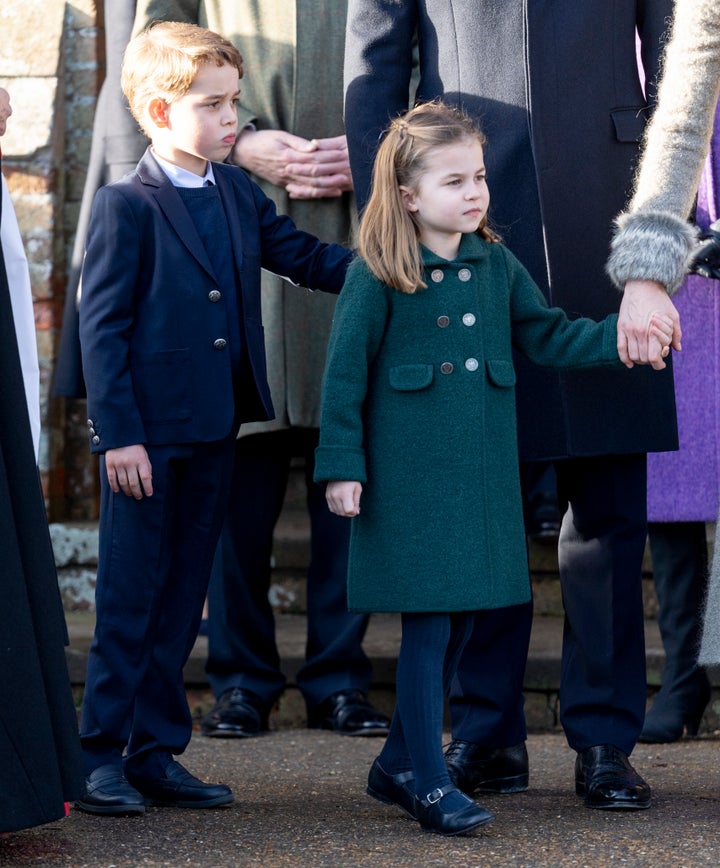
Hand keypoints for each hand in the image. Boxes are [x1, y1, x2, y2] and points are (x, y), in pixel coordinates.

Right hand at [105, 444, 152, 498]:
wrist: (119, 436)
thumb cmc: (135, 448)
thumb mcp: (144, 455)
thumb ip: (147, 467)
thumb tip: (149, 481)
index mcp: (140, 460)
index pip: (145, 477)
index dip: (147, 487)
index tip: (149, 494)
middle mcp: (130, 463)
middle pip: (134, 482)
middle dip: (137, 492)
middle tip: (139, 497)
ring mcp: (119, 464)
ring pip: (123, 482)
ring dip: (127, 491)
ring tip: (130, 494)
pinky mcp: (110, 464)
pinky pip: (112, 479)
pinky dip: (115, 486)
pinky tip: (118, 490)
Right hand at [232, 129, 351, 197]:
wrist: (245, 152)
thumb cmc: (263, 140)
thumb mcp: (280, 136)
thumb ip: (298, 142)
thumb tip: (315, 146)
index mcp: (289, 157)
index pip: (313, 161)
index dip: (328, 161)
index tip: (342, 160)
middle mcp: (288, 172)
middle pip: (313, 178)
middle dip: (331, 180)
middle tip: (346, 178)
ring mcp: (286, 181)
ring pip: (309, 188)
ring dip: (325, 190)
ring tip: (340, 189)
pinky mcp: (284, 184)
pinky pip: (301, 193)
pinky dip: (313, 195)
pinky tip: (324, 194)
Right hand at [326, 480, 361, 515]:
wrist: (340, 470)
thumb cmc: (352, 479)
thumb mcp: (357, 489)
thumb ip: (356, 502)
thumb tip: (356, 513)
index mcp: (345, 493)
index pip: (348, 510)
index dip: (354, 512)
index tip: (357, 508)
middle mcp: (336, 496)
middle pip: (342, 513)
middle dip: (349, 514)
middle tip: (354, 509)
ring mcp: (330, 496)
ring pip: (337, 512)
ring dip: (344, 512)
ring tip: (349, 506)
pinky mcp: (327, 496)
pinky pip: (332, 508)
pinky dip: (338, 510)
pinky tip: (342, 505)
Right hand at [617, 279, 681, 369]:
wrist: (643, 285)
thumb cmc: (659, 299)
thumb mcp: (673, 315)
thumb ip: (676, 333)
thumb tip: (677, 348)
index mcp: (652, 331)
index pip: (653, 356)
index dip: (658, 363)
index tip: (661, 363)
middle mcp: (638, 332)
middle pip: (642, 358)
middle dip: (649, 362)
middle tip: (654, 359)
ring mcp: (628, 330)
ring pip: (632, 355)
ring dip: (639, 360)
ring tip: (644, 358)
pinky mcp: (621, 327)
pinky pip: (620, 348)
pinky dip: (625, 359)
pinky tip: (630, 363)